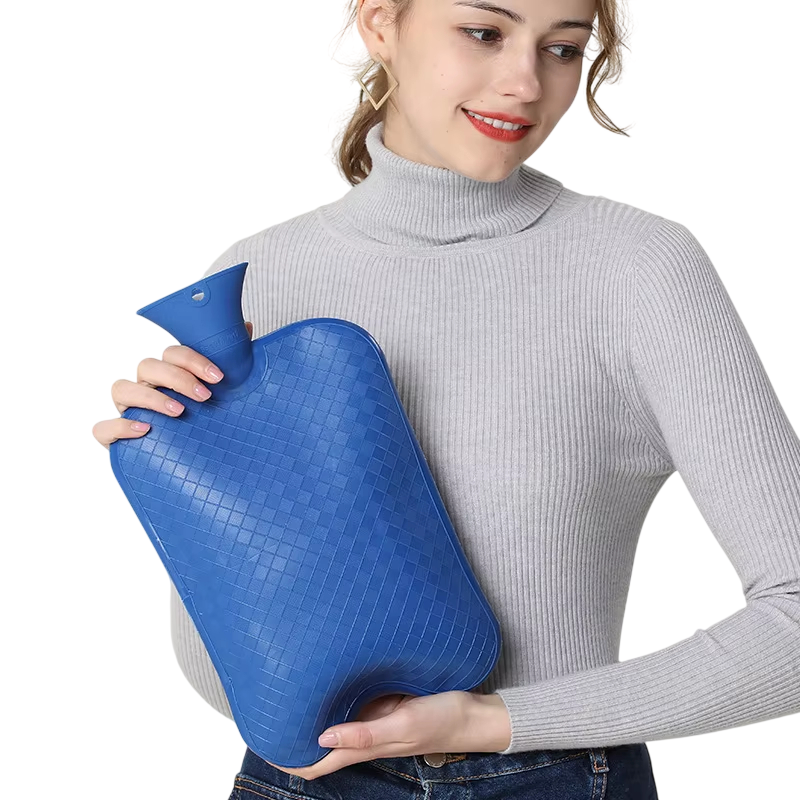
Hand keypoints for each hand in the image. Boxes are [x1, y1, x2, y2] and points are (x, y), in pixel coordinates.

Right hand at [92, 321, 253, 448]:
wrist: (198, 467)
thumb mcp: (224, 395)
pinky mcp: (115, 439)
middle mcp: (145, 388)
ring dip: (151, 397)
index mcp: (168, 375)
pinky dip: (120, 426)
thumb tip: (246, 327)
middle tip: (204, 396)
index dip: (192, 360)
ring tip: (179, 412)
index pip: (172, 354)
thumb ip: (232, 362)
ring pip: (121, 388)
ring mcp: (127, 411)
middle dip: (177, 378)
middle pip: (147, 366)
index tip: (218, 377)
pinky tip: (145, 429)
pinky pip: (103, 427)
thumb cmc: (207, 423)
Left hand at [263, 690, 511, 780]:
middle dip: (292, 728)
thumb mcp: (404, 726)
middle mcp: (362, 733)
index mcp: (363, 747)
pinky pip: (351, 696)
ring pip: (332, 716)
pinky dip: (335, 690)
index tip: (264, 743)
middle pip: (317, 739)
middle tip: (266, 704)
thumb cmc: (441, 720)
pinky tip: (326, 671)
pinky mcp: (381, 699)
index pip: (315, 764)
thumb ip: (365, 734)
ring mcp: (371, 716)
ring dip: (312, 708)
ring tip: (286, 684)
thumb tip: (321, 738)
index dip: (288, 759)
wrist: (471, 712)